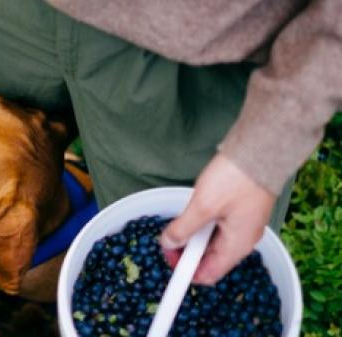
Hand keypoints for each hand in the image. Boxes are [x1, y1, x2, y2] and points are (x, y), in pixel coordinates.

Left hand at [159, 153, 275, 284]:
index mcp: (237, 245)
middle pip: (210, 259)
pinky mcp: (239, 211)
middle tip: (167, 236)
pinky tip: (193, 211)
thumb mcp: (203, 206)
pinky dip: (203, 224)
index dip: (185, 271)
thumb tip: (168, 243)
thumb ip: (184, 228)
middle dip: (187, 252)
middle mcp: (242, 240)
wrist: (259, 152)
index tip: (167, 256)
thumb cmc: (236, 179)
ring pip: (212, 242)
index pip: (208, 274)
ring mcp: (242, 225)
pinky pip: (218, 227)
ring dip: (194, 236)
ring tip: (179, 220)